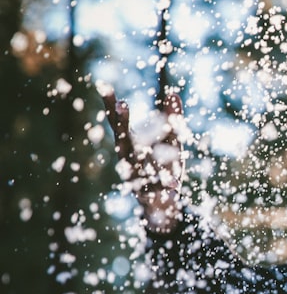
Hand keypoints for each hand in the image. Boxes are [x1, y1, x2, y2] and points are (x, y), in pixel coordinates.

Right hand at [101, 87, 186, 232]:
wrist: (165, 206)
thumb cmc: (165, 169)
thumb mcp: (172, 143)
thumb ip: (172, 121)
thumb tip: (173, 94)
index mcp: (131, 146)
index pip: (119, 124)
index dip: (112, 107)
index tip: (105, 87)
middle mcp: (128, 161)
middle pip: (123, 141)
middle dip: (122, 123)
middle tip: (122, 104)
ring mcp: (136, 179)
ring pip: (135, 166)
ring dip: (137, 153)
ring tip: (140, 143)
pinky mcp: (149, 197)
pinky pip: (157, 192)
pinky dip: (166, 188)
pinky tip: (174, 188)